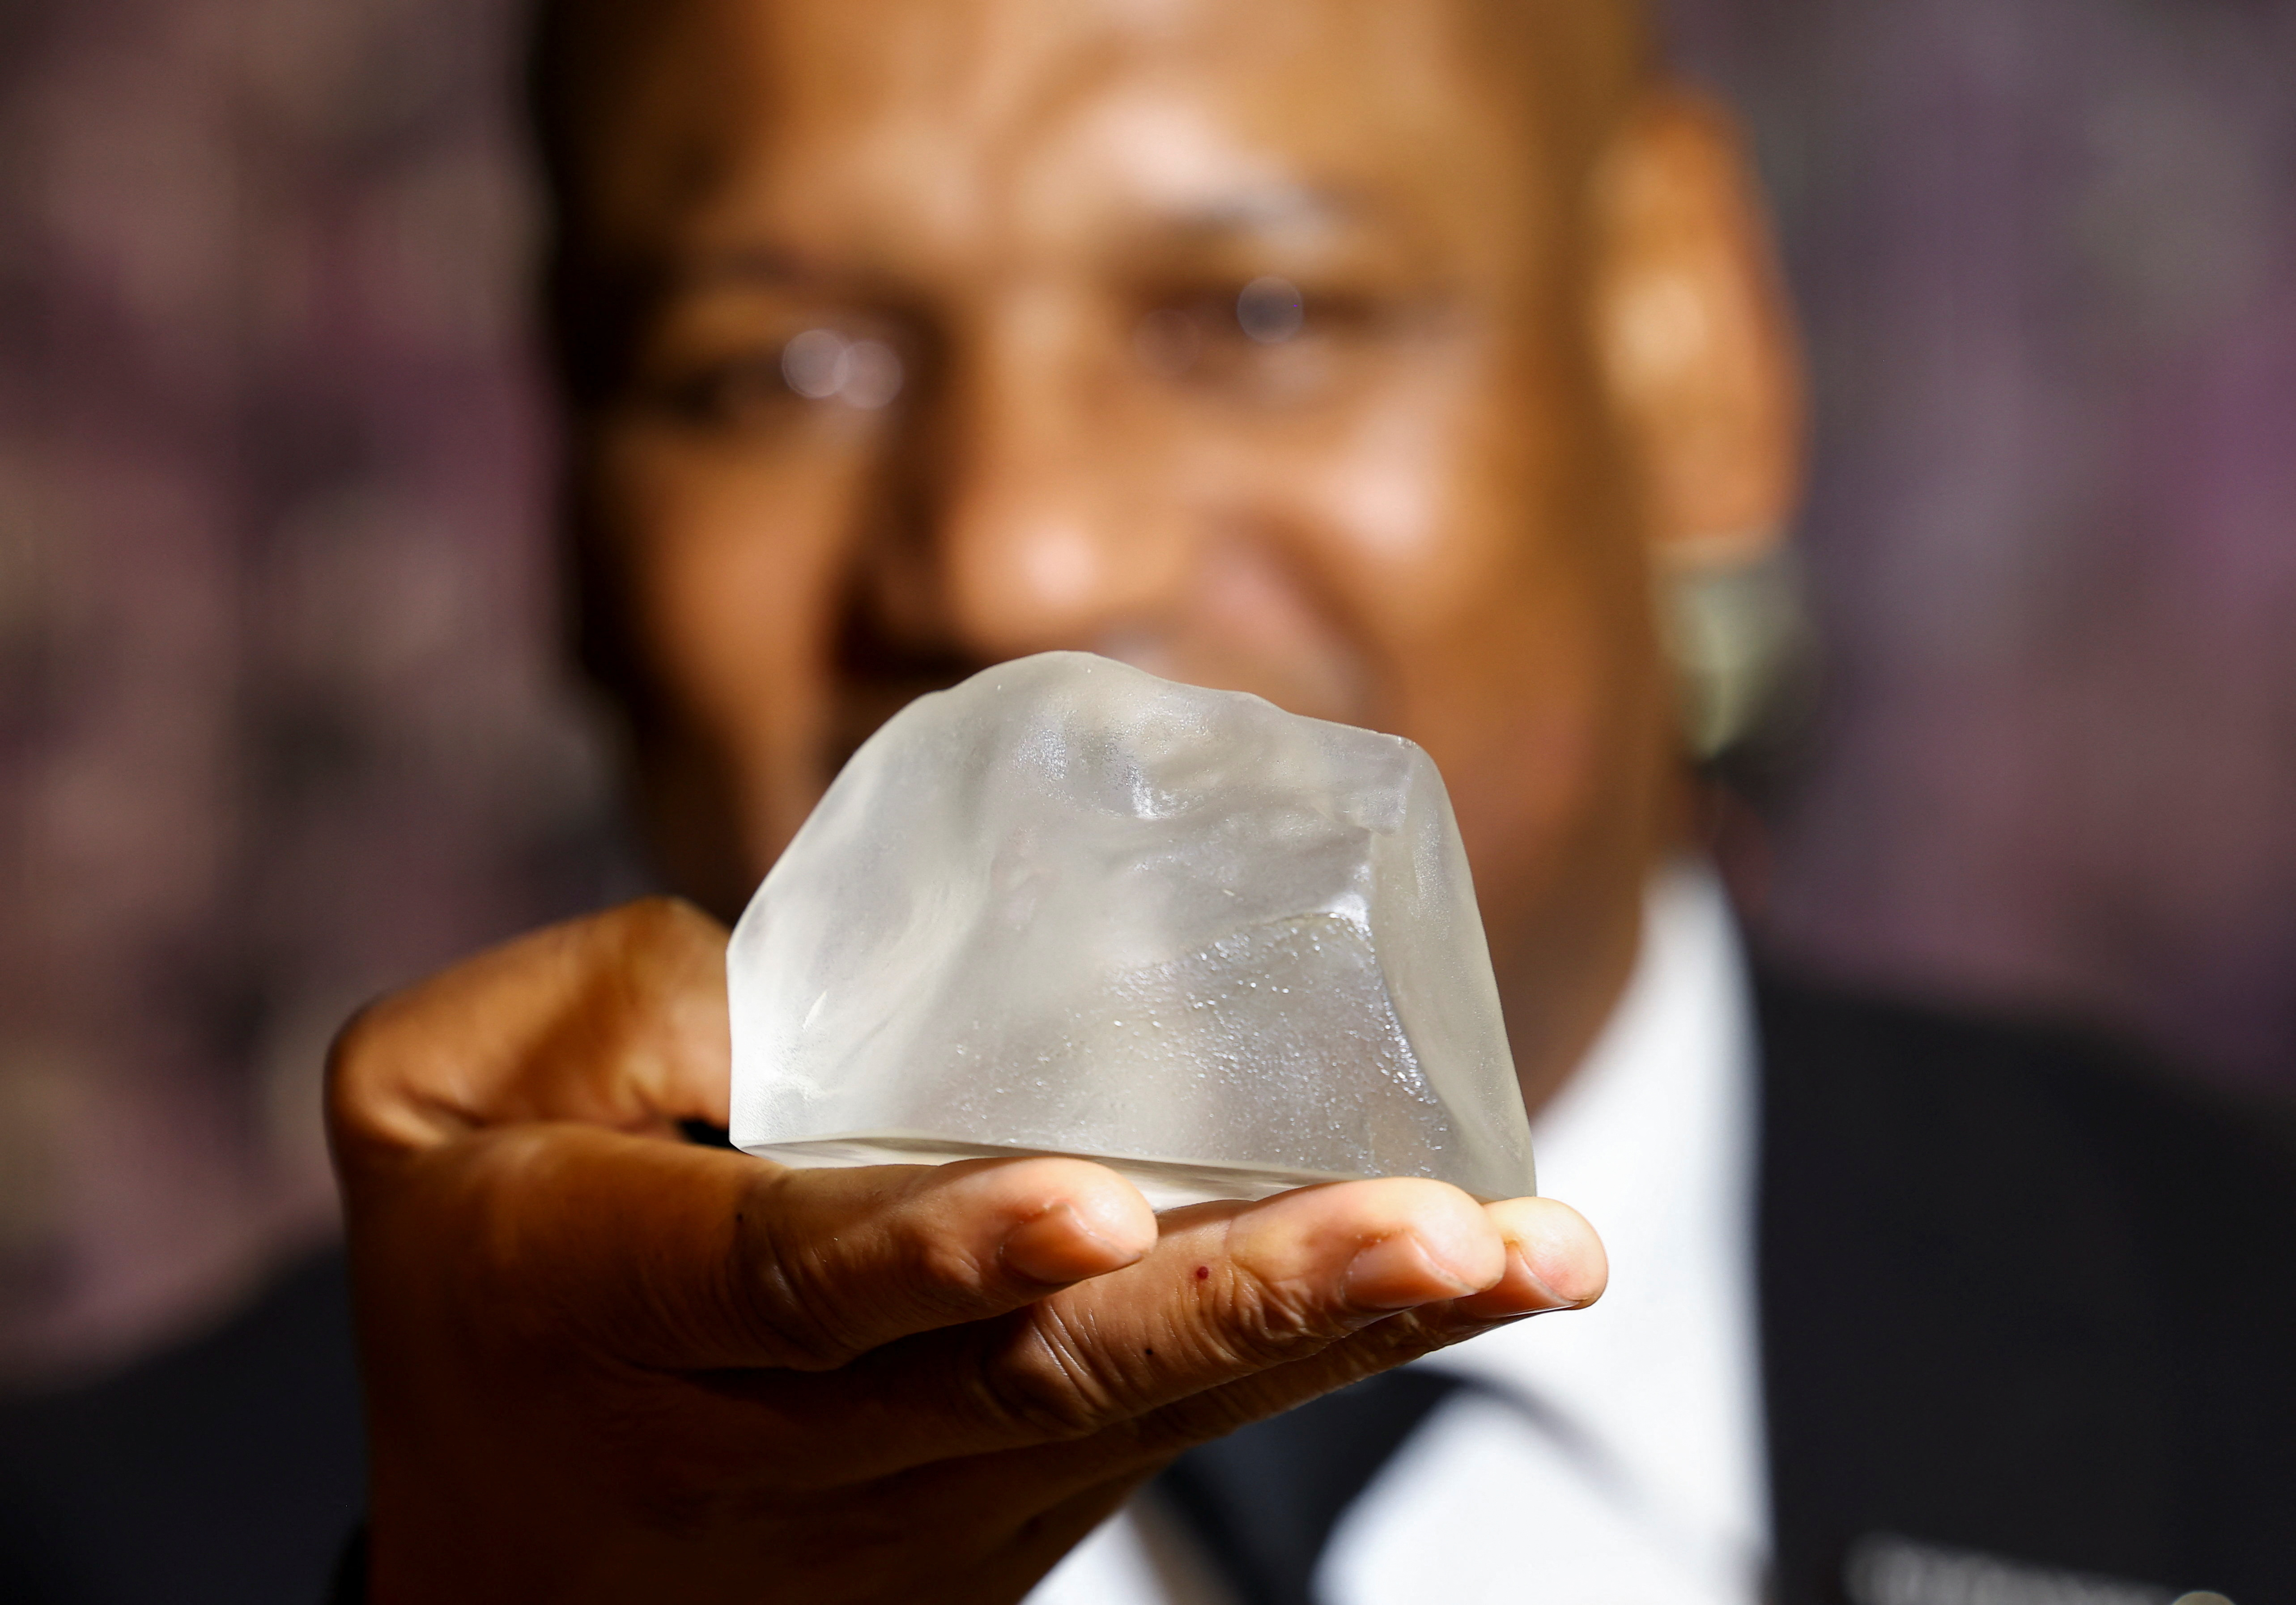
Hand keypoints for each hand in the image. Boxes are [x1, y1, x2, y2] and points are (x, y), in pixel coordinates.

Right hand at [328, 898, 1604, 1602]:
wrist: (527, 1579)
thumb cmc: (482, 1288)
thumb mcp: (432, 1107)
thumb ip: (596, 1005)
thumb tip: (799, 980)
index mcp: (629, 1312)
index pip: (794, 1285)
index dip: (932, 1250)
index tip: (1085, 1205)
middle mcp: (810, 1429)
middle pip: (1044, 1375)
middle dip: (1250, 1302)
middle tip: (1447, 1233)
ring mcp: (941, 1484)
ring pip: (1152, 1410)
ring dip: (1346, 1333)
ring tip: (1533, 1256)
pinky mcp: (1024, 1492)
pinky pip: (1186, 1418)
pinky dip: (1329, 1348)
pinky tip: (1478, 1277)